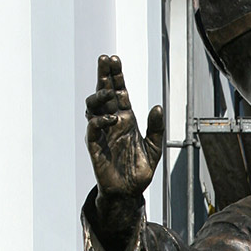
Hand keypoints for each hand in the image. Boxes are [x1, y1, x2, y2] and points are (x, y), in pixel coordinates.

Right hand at [85, 54, 163, 203]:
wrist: (128, 191)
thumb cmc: (139, 169)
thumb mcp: (154, 146)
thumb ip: (156, 127)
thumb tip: (158, 106)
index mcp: (126, 118)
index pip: (119, 92)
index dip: (115, 75)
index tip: (113, 58)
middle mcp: (112, 121)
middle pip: (104, 92)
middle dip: (104, 75)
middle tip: (106, 59)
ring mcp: (102, 132)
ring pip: (94, 106)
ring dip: (101, 95)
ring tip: (114, 91)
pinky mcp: (95, 145)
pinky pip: (93, 128)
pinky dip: (100, 120)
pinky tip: (113, 119)